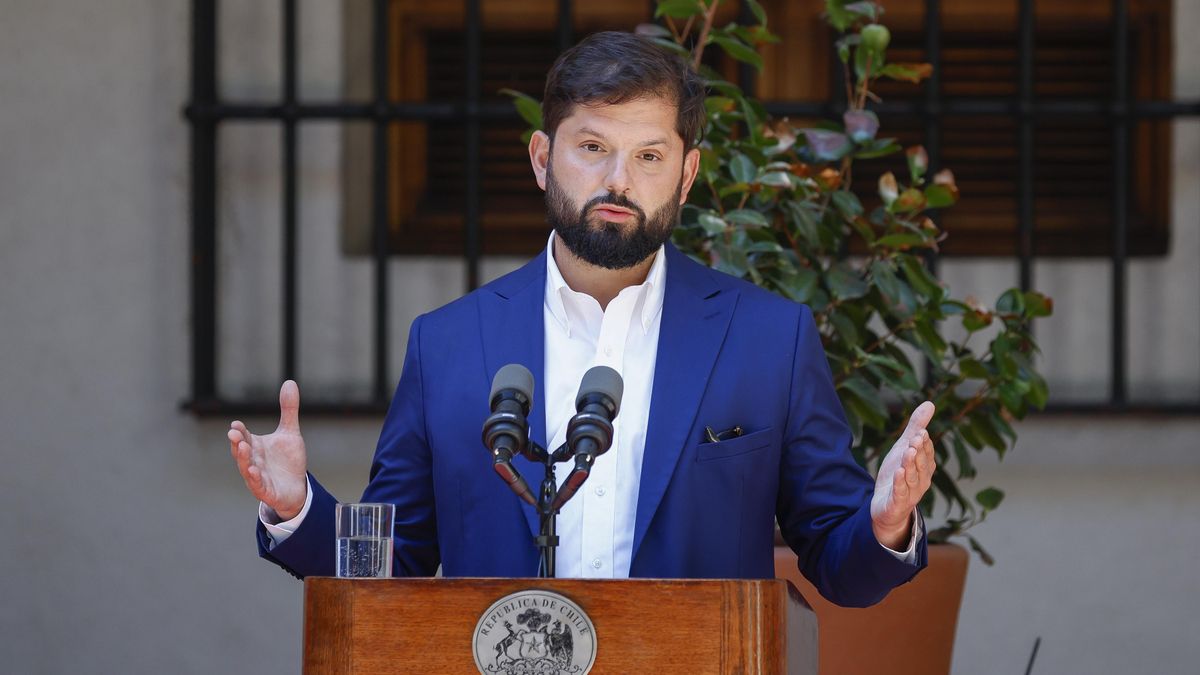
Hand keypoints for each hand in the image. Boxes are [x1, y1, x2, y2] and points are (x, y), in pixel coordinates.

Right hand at [228, 380, 308, 519]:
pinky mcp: (266, 491)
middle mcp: (253, 461)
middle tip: (233, 433)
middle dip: (237, 442)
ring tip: (243, 447)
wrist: (296, 487)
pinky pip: (258, 485)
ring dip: (243, 458)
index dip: (240, 431)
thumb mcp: (290, 433)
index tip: (236, 424)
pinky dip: (255, 479)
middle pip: (242, 451)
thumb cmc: (288, 460)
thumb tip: (289, 382)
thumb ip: (288, 410)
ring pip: (246, 468)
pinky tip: (254, 471)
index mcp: (255, 446)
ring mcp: (257, 477)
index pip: (244, 436)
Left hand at [871, 401, 935, 549]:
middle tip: (915, 438)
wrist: (886, 507)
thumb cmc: (898, 475)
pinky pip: (900, 492)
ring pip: (912, 477)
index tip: (921, 431)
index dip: (924, 443)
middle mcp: (921, 480)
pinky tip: (898, 471)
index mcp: (925, 467)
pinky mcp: (898, 503)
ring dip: (910, 464)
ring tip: (907, 451)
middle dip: (919, 452)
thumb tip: (930, 403)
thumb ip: (915, 428)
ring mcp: (911, 493)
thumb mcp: (904, 448)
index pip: (927, 453)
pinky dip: (900, 482)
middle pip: (921, 464)